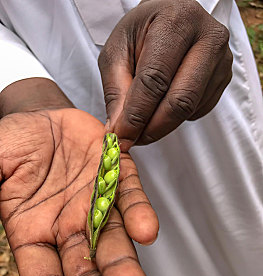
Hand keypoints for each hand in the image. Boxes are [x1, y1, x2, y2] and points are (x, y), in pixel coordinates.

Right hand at [0, 108, 157, 275]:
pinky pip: (129, 196)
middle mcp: (69, 228)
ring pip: (114, 245)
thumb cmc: (14, 147)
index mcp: (34, 235)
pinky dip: (138, 214)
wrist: (41, 120)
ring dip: (126, 275)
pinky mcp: (117, 176)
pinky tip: (146, 233)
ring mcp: (96, 204)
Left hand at [99, 0, 232, 150]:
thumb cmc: (142, 31)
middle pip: (180, 99)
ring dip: (163, 125)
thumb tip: (119, 129)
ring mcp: (221, 59)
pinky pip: (199, 110)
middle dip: (153, 128)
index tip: (122, 136)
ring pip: (190, 108)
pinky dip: (177, 118)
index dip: (137, 114)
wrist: (171, 19)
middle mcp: (207, 37)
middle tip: (133, 139)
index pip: (155, 79)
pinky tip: (163, 107)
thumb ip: (116, 90)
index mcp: (176, 21)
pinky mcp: (223, 77)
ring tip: (142, 123)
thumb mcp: (117, 51)